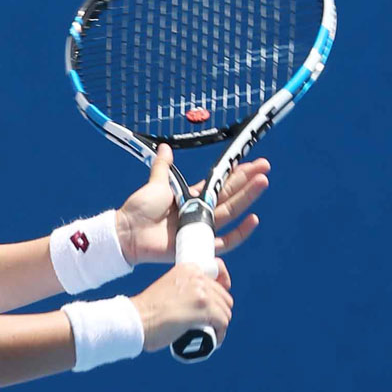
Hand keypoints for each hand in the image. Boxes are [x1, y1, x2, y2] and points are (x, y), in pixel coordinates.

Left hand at [115, 143, 269, 265]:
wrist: (126, 231)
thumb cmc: (138, 209)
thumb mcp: (155, 184)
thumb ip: (163, 167)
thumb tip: (165, 148)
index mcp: (191, 198)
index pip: (219, 184)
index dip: (235, 174)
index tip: (251, 162)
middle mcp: (199, 212)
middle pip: (229, 195)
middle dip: (247, 181)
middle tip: (265, 167)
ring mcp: (200, 227)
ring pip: (230, 212)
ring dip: (247, 197)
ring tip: (262, 182)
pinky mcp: (198, 244)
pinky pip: (224, 241)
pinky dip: (240, 232)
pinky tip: (253, 219)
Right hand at [130, 258, 233, 352]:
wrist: (136, 320)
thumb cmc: (146, 312)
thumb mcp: (166, 288)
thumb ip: (182, 290)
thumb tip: (196, 306)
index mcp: (188, 268)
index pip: (217, 273)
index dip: (221, 290)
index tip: (217, 304)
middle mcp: (197, 277)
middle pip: (223, 296)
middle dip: (220, 312)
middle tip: (209, 325)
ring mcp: (202, 293)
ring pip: (225, 311)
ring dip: (220, 325)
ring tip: (209, 335)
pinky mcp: (205, 310)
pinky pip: (223, 323)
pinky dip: (220, 334)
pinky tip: (213, 341)